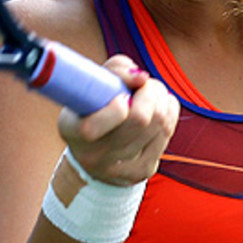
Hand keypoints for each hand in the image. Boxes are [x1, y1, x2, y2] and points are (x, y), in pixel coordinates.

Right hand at [56, 55, 178, 186]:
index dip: (114, 109)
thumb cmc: (94, 108)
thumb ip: (114, 71)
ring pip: (160, 124)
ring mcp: (120, 168)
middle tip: (147, 84)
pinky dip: (169, 112)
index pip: (92, 127)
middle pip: (140, 119)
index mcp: (72, 131)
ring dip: (162, 99)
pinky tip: (159, 108)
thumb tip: (142, 78)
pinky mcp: (144, 171)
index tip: (122, 96)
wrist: (94, 156)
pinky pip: (168, 132)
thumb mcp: (92, 85)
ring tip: (153, 93)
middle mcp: (94, 155)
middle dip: (151, 91)